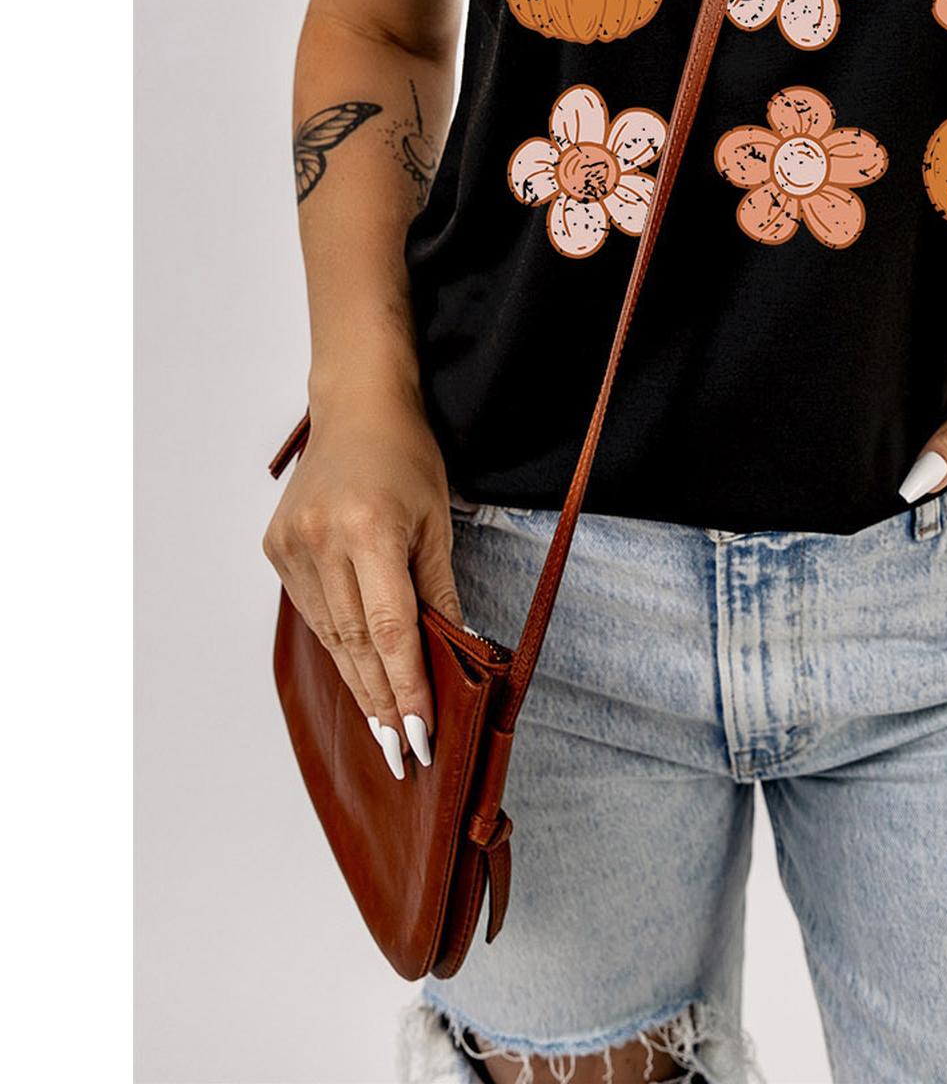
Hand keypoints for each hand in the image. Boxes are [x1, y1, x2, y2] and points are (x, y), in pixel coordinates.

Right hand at [262, 392, 462, 779]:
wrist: (357, 408)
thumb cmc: (407, 456)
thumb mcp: (438, 519)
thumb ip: (440, 589)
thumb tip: (456, 651)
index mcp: (369, 529)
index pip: (390, 629)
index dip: (406, 687)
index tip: (419, 735)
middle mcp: (322, 540)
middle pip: (354, 642)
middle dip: (381, 702)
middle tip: (400, 752)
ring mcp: (292, 545)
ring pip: (330, 634)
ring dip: (359, 682)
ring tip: (384, 727)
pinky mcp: (276, 548)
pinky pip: (313, 611)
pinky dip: (338, 644)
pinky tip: (358, 673)